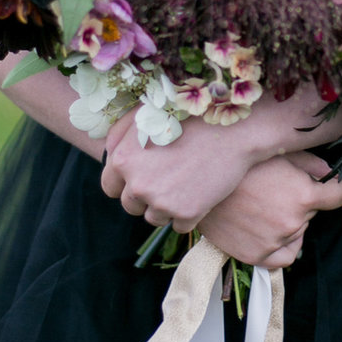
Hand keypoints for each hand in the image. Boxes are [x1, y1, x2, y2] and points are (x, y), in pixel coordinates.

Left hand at [101, 111, 259, 231]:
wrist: (233, 131)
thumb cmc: (189, 116)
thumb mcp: (146, 115)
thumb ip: (119, 136)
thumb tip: (108, 153)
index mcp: (123, 160)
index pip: (110, 187)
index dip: (126, 183)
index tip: (142, 178)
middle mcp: (138, 185)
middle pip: (131, 206)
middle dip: (146, 196)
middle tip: (169, 178)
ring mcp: (162, 202)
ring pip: (155, 217)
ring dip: (166, 206)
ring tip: (186, 183)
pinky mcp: (187, 214)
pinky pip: (179, 226)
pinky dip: (188, 214)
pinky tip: (200, 192)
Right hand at [197, 152, 341, 268]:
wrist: (197, 183)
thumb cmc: (238, 163)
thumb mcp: (278, 152)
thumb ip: (311, 163)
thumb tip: (329, 173)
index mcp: (303, 196)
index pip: (339, 196)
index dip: (339, 186)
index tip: (335, 184)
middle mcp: (292, 223)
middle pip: (312, 212)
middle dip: (302, 200)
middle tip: (279, 186)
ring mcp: (274, 242)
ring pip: (298, 232)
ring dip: (290, 220)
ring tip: (267, 204)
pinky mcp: (256, 256)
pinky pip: (284, 257)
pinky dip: (285, 245)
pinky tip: (275, 231)